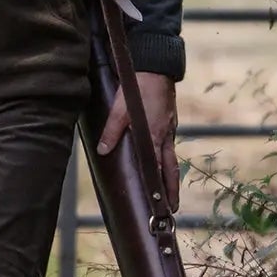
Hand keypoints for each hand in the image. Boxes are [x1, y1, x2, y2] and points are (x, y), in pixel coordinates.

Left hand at [95, 71, 179, 212]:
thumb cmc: (138, 88)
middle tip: (173, 209)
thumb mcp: (120, 109)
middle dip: (172, 190)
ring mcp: (170, 128)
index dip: (160, 189)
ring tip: (170, 191)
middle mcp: (166, 136)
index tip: (163, 207)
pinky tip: (163, 158)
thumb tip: (103, 151)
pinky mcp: (170, 119)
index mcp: (155, 137)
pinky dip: (168, 155)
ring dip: (171, 174)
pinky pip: (170, 143)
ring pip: (172, 156)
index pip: (158, 170)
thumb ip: (112, 131)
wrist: (156, 66)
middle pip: (172, 169)